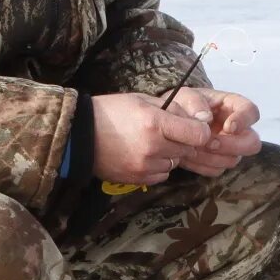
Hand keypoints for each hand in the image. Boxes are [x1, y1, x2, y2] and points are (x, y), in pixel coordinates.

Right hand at [91, 93, 212, 186]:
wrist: (80, 135)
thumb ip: (171, 109)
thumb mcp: (142, 100)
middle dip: (184, 140)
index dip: (200, 130)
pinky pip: (162, 175)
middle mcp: (153, 147)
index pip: (198, 134)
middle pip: (188, 149)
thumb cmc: (111, 112)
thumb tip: (198, 120)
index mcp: (155, 123)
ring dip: (171, 154)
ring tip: (153, 143)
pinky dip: (159, 166)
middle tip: (169, 132)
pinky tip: (145, 155)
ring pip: (175, 163)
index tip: (195, 127)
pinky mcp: (138, 179)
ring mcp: (145, 166)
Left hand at [165, 87, 261, 177]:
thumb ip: (194, 103)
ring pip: (233, 159)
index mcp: (233, 106)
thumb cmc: (182, 104)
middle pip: (251, 143)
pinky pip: (216, 169)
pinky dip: (201, 165)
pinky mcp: (217, 161)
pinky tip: (187, 155)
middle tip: (210, 143)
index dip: (244, 121)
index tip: (228, 127)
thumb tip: (206, 118)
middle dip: (231, 145)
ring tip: (192, 148)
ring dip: (213, 157)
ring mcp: (229, 147)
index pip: (251, 112)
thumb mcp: (184, 96)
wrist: (170, 121)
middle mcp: (237, 129)